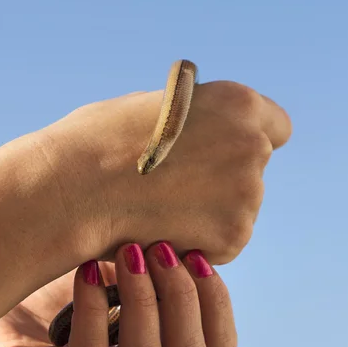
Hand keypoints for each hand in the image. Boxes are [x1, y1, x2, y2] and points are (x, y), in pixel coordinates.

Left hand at [0, 242, 235, 346]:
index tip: (198, 256)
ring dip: (143, 297)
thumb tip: (194, 225)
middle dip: (180, 293)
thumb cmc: (55, 282)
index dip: (218, 302)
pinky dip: (95, 307)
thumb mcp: (116, 265)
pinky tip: (85, 271)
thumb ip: (155, 260)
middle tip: (157, 245)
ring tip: (127, 250)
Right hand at [37, 79, 290, 266]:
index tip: (223, 152)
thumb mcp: (153, 108)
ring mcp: (245, 198)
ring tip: (158, 209)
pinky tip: (160, 230)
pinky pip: (222, 242)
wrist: (71, 192)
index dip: (246, 140)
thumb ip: (191, 118)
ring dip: (209, 212)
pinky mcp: (231, 240)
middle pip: (252, 169)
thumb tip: (199, 129)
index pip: (276, 127)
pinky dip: (198, 241)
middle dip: (222, 178)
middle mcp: (252, 148)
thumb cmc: (96, 143)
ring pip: (237, 209)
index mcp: (237, 104)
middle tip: (174, 185)